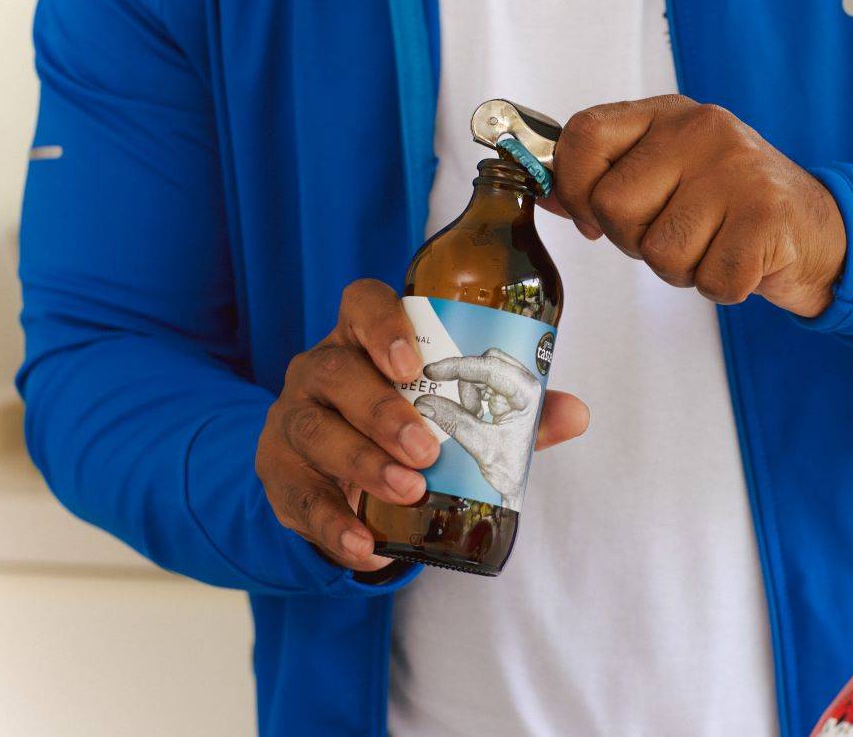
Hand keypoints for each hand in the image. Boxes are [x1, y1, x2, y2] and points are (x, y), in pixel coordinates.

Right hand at [255, 279, 588, 571]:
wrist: (340, 473)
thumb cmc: (408, 422)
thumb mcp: (454, 410)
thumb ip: (511, 409)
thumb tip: (574, 413)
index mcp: (364, 338)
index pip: (361, 305)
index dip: (383, 326)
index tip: (411, 364)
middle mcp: (320, 369)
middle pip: (336, 374)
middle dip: (382, 413)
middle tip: (426, 450)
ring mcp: (293, 418)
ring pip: (314, 432)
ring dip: (362, 465)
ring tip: (409, 492)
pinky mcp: (278, 472)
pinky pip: (297, 498)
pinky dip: (335, 527)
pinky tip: (366, 547)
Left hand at [545, 95, 845, 317]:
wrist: (821, 229)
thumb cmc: (730, 207)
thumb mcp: (668, 175)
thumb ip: (609, 177)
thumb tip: (547, 194)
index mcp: (668, 116)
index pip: (584, 136)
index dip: (574, 188)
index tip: (592, 218)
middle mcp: (701, 131)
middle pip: (613, 206)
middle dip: (635, 241)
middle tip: (678, 234)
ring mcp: (738, 171)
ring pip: (659, 252)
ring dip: (682, 269)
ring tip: (714, 245)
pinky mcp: (767, 219)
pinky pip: (709, 279)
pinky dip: (722, 288)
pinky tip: (742, 263)